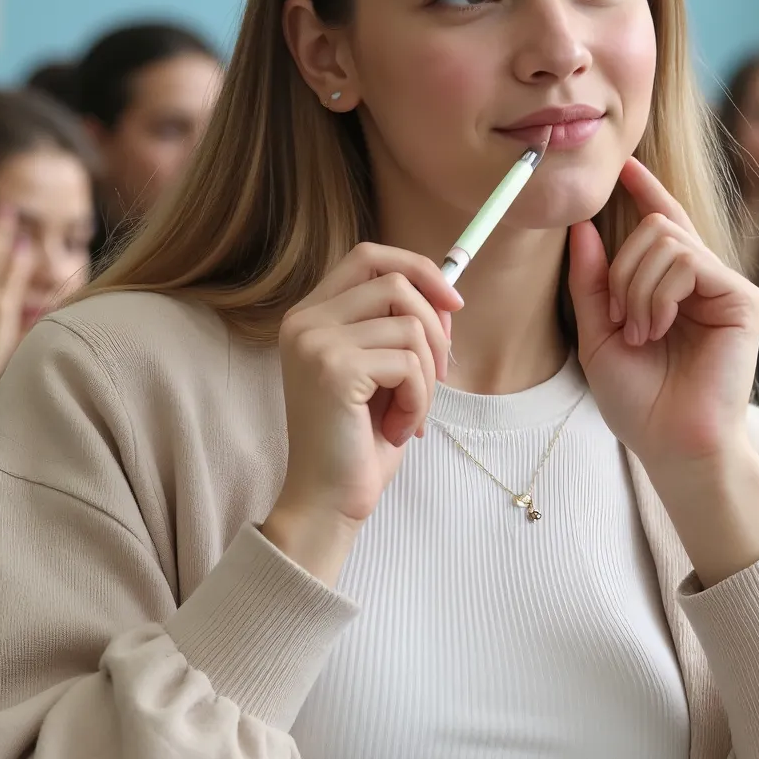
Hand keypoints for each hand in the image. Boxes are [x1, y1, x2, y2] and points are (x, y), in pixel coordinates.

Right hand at [262, 243, 460, 583]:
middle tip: (439, 378)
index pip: (368, 257)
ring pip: (411, 327)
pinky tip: (399, 431)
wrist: (327, 501)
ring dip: (427, 379)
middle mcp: (305, 321)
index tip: (453, 302)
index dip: (417, 268)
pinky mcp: (334, 368)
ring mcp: (316, 342)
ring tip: (410, 416)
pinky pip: (409, 363)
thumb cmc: (357, 443)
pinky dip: (419, 401)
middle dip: (437, 330)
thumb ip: (400, 329)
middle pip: (397, 283)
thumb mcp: (381, 374)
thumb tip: (447, 294)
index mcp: (310, 316)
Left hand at [567, 157, 758, 584]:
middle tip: (623, 322)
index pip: (662, 225)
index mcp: (673, 288)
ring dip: (636, 287)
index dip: (646, 190)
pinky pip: (687, 261)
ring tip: (642, 333)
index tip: (624, 166)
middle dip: (622, 271)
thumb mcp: (598, 335)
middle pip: (654, 228)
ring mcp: (726, 288)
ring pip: (666, 240)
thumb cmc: (639, 402)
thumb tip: (584, 229)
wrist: (671, 445)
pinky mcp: (742, 299)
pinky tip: (659, 328)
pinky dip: (658, 292)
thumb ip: (592, 283)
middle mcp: (704, 281)